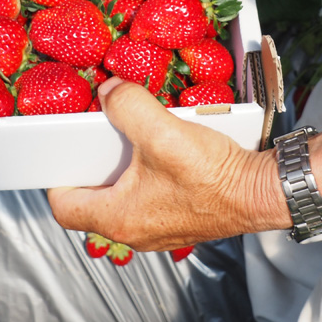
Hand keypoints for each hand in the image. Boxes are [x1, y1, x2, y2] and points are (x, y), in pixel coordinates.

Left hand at [47, 78, 288, 250]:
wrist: (264, 192)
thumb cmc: (215, 176)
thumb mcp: (163, 131)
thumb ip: (127, 106)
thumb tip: (108, 91)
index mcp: (120, 218)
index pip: (64, 208)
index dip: (57, 177)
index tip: (62, 153)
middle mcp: (136, 231)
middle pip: (93, 202)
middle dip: (92, 169)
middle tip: (94, 141)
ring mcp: (159, 229)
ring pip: (123, 200)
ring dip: (122, 171)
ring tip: (128, 141)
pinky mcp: (180, 218)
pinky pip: (149, 198)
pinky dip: (147, 175)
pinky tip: (160, 151)